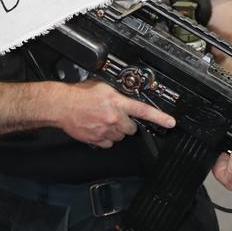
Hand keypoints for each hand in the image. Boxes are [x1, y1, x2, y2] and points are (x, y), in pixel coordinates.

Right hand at [56, 79, 175, 148]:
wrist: (61, 106)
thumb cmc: (78, 94)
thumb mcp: (101, 87)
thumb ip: (116, 94)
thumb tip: (124, 97)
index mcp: (116, 102)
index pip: (143, 110)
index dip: (159, 117)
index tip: (170, 122)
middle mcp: (113, 118)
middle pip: (131, 128)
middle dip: (127, 124)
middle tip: (116, 117)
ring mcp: (105, 130)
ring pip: (120, 137)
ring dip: (116, 131)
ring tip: (104, 121)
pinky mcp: (97, 139)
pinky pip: (108, 143)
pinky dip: (105, 138)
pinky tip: (98, 129)